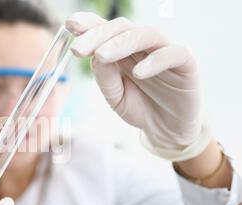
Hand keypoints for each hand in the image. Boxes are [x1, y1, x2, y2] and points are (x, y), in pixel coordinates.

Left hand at [66, 12, 210, 160]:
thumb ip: (106, 78)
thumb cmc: (139, 107)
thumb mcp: (115, 97)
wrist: (166, 129)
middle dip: (97, 36)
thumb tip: (96, 56)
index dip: (88, 23)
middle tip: (77, 50)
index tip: (70, 25)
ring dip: (121, 43)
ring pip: (146, 34)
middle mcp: (142, 45)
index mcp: (121, 49)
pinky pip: (173, 53)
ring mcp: (165, 50)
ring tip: (101, 56)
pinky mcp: (186, 63)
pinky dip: (155, 61)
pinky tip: (139, 73)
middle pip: (121, 28)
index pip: (105, 29)